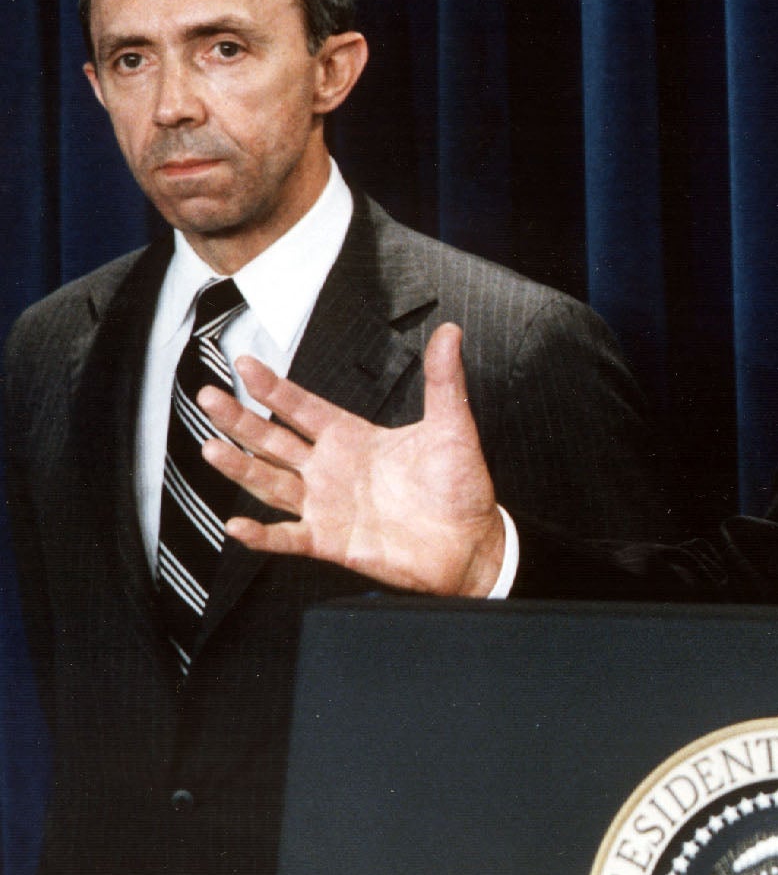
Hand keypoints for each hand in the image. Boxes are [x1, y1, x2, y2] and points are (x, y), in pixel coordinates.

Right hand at [199, 323, 505, 596]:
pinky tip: (237, 526)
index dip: (274, 387)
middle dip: (240, 419)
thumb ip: (444, 380)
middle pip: (274, 440)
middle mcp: (331, 469)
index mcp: (353, 437)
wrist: (473, 542)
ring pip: (271, 483)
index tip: (244, 362)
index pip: (303, 407)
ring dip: (240, 467)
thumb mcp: (452, 426)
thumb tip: (451, 332)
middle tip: (208, 395)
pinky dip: (262, 535)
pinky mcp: (331, 542)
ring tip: (210, 448)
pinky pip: (288, 538)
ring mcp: (327, 506)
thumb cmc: (460, 486)